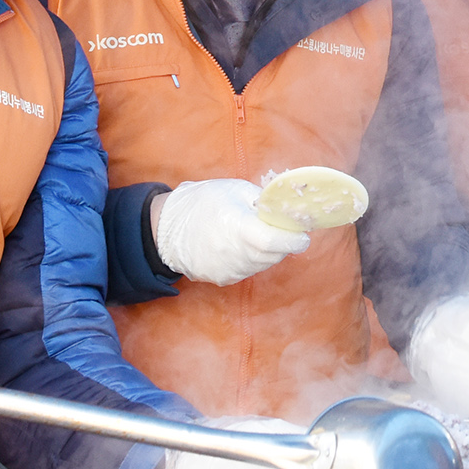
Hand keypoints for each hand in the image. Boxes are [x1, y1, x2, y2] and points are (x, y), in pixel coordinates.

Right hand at [154, 179, 310, 284]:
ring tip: (253, 233)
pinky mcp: (224, 279)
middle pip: (275, 254)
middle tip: (277, 228)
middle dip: (283, 242)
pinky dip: (252, 259)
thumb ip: (264, 201)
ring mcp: (229, 270)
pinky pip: (249, 270)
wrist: (166, 228)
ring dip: (268, 251)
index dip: (295, 239)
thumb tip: (288, 210)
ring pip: (264, 264)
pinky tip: (239, 245)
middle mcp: (236, 253)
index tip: (302, 233)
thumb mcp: (235, 190)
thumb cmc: (201, 203)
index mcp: (239, 227)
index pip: (277, 242)